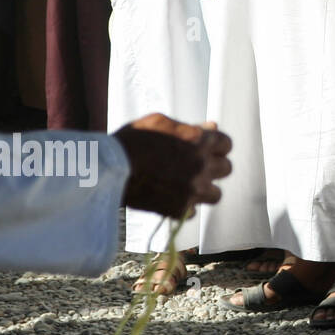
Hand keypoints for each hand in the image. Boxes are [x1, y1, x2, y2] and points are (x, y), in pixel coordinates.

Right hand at [113, 113, 231, 217]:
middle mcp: (203, 165)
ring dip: (205, 190)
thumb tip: (213, 127)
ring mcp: (193, 189)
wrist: (107, 171)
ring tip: (188, 187)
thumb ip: (190, 126)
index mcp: (201, 141)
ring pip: (216, 194)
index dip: (216, 147)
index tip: (205, 150)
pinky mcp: (180, 209)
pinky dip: (184, 207)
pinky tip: (171, 199)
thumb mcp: (161, 122)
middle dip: (213, 167)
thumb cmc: (132, 141)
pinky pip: (194, 211)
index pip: (227, 144)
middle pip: (226, 169)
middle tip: (196, 168)